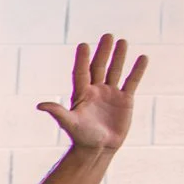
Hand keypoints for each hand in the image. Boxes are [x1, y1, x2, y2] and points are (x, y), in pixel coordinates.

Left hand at [39, 33, 146, 150]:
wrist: (98, 148)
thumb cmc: (81, 136)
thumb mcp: (69, 123)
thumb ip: (58, 112)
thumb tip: (40, 105)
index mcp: (81, 93)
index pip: (81, 72)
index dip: (82, 59)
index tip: (84, 44)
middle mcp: (95, 90)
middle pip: (99, 67)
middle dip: (103, 52)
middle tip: (107, 35)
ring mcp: (110, 94)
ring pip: (115, 71)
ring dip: (119, 56)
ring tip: (122, 41)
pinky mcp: (125, 100)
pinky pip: (132, 81)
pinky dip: (137, 70)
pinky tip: (143, 57)